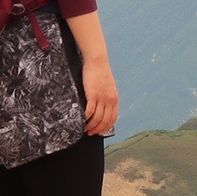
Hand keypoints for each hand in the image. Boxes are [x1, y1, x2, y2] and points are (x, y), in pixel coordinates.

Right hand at [62, 11, 118, 136]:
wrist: (97, 62)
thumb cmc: (101, 73)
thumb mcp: (108, 87)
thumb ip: (107, 97)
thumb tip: (103, 107)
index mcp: (115, 99)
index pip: (113, 118)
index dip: (106, 127)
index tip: (100, 132)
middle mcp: (110, 100)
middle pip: (105, 121)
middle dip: (98, 129)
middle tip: (90, 133)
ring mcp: (102, 98)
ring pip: (97, 118)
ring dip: (91, 126)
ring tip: (85, 128)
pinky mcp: (93, 95)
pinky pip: (90, 111)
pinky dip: (86, 118)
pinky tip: (82, 120)